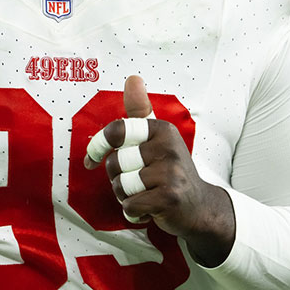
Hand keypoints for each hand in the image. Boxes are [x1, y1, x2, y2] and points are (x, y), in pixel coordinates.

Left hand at [84, 75, 235, 265]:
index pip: (118, 130)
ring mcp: (170, 173)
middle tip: (138, 182)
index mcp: (162, 129)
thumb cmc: (170, 171)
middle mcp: (168, 147)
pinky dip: (133, 212)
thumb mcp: (157, 138)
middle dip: (118, 178)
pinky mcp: (169, 198)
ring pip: (121, 186)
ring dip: (126, 196)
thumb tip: (133, 78)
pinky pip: (130, 205)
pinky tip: (150, 209)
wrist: (199, 207)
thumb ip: (140, 110)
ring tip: (145, 194)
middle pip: (116, 163)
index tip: (91, 159)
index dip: (98, 146)